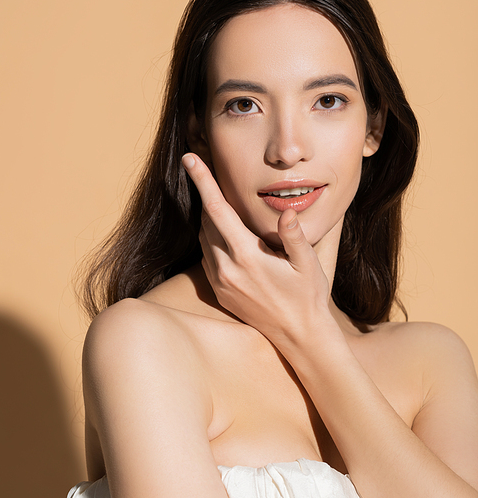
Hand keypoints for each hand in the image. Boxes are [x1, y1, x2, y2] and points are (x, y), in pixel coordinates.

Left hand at [182, 153, 332, 348]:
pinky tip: (225, 234)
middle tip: (207, 172)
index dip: (202, 182)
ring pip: (203, 239)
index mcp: (247, 257)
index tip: (189, 160)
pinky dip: (211, 239)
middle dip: (206, 195)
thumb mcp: (307, 265)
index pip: (217, 210)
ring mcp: (220, 282)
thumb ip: (294, 237)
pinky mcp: (219, 292)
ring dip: (209, 218)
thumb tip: (285, 212)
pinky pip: (206, 256)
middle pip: (206, 221)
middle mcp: (227, 270)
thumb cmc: (307, 297)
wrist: (299, 337)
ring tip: (222, 202)